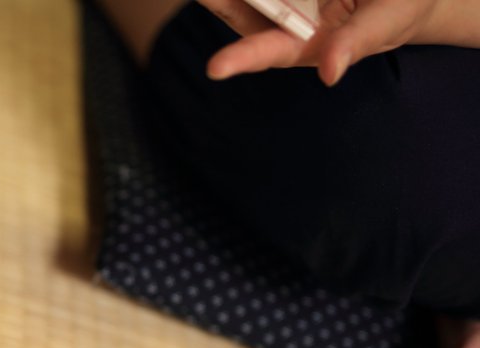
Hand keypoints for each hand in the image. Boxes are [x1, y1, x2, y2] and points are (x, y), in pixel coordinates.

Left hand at [199, 0, 471, 84]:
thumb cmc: (398, 11)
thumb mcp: (385, 22)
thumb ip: (356, 42)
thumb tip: (329, 72)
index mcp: (303, 45)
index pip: (267, 51)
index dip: (242, 58)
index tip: (215, 68)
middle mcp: (282, 22)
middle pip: (241, 13)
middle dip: (219, 4)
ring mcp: (280, 1)